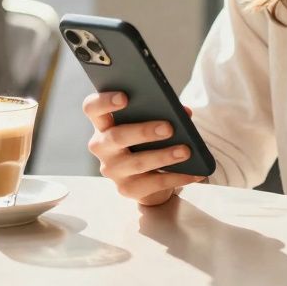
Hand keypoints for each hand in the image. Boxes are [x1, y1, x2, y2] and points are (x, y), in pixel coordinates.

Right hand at [82, 91, 205, 205]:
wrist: (146, 176)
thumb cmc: (146, 139)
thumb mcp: (150, 121)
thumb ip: (163, 111)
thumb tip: (184, 112)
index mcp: (103, 123)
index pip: (92, 108)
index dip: (104, 101)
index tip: (124, 97)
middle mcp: (102, 146)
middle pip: (116, 136)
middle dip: (143, 131)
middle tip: (168, 127)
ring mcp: (112, 169)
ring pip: (137, 162)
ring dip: (163, 156)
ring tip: (186, 150)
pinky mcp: (126, 189)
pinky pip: (153, 183)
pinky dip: (176, 177)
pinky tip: (194, 172)